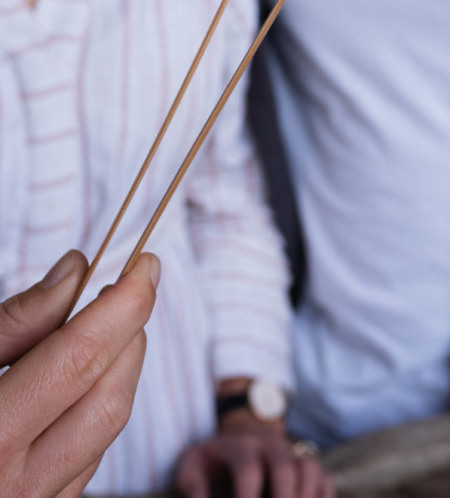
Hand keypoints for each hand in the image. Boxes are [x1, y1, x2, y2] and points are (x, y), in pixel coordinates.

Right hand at [0, 248, 159, 497]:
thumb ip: (11, 322)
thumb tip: (74, 273)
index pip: (77, 360)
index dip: (122, 306)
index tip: (145, 265)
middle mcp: (16, 487)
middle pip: (108, 399)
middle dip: (131, 333)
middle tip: (132, 284)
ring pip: (107, 432)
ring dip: (121, 368)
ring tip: (109, 323)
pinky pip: (88, 460)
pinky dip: (98, 408)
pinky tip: (85, 378)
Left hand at [175, 420, 334, 497]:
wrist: (235, 442)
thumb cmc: (210, 463)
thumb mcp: (191, 467)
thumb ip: (191, 485)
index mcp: (240, 445)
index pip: (248, 470)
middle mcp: (270, 444)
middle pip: (284, 467)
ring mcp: (292, 453)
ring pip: (309, 468)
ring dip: (305, 496)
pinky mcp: (307, 466)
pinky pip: (325, 479)